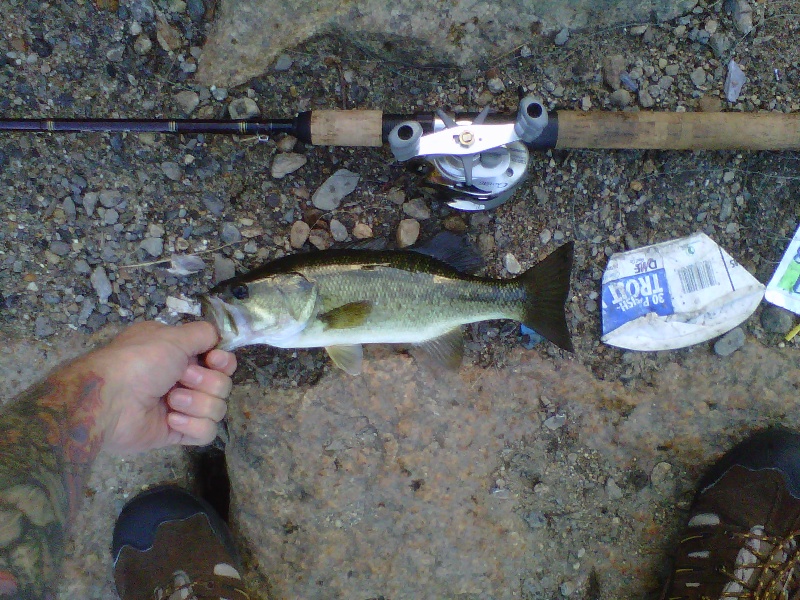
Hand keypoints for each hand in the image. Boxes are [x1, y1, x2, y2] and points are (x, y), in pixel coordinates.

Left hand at [81, 321, 236, 453]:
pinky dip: (192, 425)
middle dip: (205, 382)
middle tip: (181, 379)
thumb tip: (218, 339)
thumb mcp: (172, 336)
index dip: (224, 362)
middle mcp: (182, 378)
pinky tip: (171, 420)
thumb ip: (203, 333)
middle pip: (222, 384)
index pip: (221, 360)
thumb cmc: (139, 362)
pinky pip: (206, 432)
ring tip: (170, 402)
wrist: (109, 400)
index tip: (213, 360)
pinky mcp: (177, 432)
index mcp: (180, 354)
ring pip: (217, 408)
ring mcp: (181, 407)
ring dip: (196, 403)